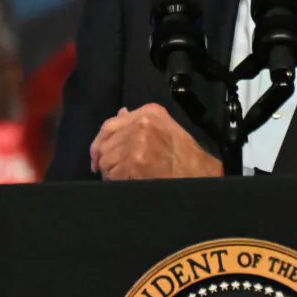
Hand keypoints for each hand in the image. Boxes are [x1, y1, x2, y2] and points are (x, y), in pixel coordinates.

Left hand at [90, 103, 222, 179]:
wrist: (200, 175)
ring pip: (106, 161)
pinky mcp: (133, 164)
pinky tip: (130, 183)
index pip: (110, 124)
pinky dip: (117, 183)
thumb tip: (119, 114)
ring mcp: (136, 144)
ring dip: (112, 174)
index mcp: (149, 112)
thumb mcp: (165, 128)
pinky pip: (112, 176)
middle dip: (107, 160)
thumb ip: (139, 122)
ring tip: (128, 178)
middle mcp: (140, 124)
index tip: (96, 156)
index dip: (100, 142)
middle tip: (116, 172)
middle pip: (105, 144)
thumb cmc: (185, 155)